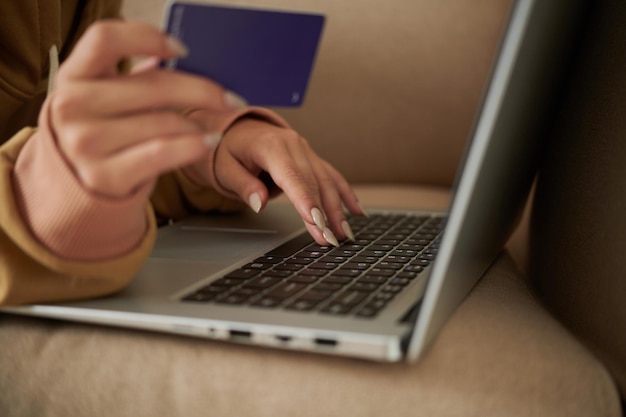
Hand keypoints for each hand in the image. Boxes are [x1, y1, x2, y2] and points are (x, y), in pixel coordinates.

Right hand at [48, 20, 243, 197]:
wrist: (75, 187)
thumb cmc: (101, 133)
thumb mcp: (104, 98)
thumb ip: (132, 76)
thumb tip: (171, 56)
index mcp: (73, 76)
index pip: (105, 38)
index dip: (147, 37)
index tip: (182, 49)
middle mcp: (72, 107)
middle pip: (153, 85)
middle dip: (203, 91)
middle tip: (231, 99)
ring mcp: (85, 144)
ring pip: (165, 122)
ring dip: (199, 125)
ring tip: (213, 128)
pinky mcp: (104, 176)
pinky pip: (163, 153)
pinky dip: (193, 146)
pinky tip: (209, 142)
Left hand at [183, 117, 366, 245]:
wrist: (239, 130)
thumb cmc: (230, 150)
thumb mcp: (226, 168)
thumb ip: (243, 185)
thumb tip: (258, 202)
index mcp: (271, 146)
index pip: (292, 177)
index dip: (306, 201)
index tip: (316, 222)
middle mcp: (293, 145)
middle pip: (313, 183)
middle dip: (325, 213)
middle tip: (330, 240)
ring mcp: (306, 151)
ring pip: (327, 182)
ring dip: (338, 209)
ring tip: (344, 234)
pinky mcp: (312, 158)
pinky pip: (332, 176)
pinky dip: (346, 194)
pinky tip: (357, 212)